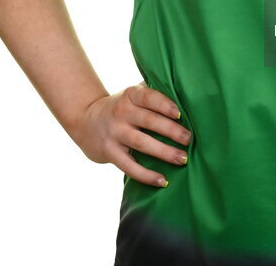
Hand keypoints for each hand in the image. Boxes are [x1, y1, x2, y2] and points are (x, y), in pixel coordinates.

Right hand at [72, 81, 190, 187]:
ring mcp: (115, 133)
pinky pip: (129, 166)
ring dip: (164, 152)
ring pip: (141, 143)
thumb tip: (186, 96)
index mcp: (130, 95)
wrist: (86, 120)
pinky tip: (162, 181)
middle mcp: (121, 113)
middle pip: (149, 121)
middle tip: (189, 139)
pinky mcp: (110, 152)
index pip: (148, 97)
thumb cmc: (121, 106)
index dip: (164, 104)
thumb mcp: (132, 95)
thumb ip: (152, 94)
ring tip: (182, 159)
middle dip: (171, 131)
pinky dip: (146, 175)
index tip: (179, 114)